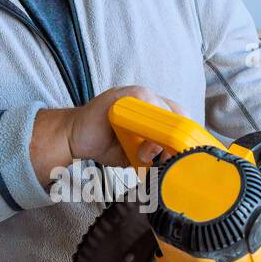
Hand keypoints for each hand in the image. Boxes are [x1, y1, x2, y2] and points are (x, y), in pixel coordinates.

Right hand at [31, 85, 184, 187]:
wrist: (74, 137)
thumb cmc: (105, 144)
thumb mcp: (136, 155)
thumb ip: (153, 157)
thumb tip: (171, 166)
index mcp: (153, 110)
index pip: (181, 118)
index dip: (186, 137)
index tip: (186, 155)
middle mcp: (148, 98)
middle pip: (178, 113)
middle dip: (177, 138)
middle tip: (168, 158)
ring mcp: (136, 94)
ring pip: (164, 110)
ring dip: (162, 136)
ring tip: (149, 155)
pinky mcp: (123, 96)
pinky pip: (145, 106)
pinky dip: (147, 127)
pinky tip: (141, 146)